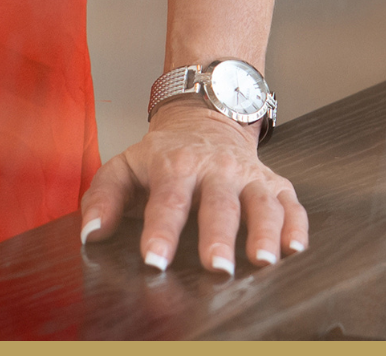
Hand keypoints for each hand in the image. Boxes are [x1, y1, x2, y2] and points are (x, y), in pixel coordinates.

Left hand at [78, 98, 307, 275]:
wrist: (204, 117)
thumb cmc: (163, 155)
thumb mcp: (126, 165)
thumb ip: (104, 196)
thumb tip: (89, 234)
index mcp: (175, 166)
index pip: (167, 201)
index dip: (160, 231)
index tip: (154, 260)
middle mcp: (214, 170)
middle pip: (218, 204)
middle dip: (217, 236)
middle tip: (216, 268)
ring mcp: (247, 176)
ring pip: (260, 203)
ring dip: (263, 231)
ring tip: (262, 261)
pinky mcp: (274, 183)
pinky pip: (291, 204)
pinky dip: (296, 225)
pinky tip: (295, 248)